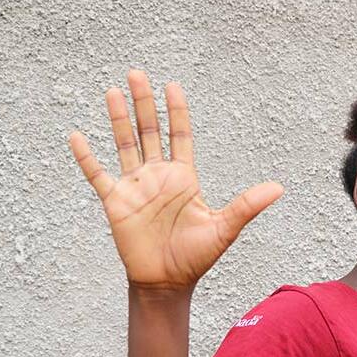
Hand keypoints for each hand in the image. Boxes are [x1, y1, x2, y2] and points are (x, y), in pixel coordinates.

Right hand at [68, 69, 283, 291]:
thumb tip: (280, 188)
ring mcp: (135, 187)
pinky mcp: (116, 202)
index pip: (180, 136)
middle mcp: (158, 177)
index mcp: (183, 178)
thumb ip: (247, 205)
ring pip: (125, 145)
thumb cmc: (196, 257)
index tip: (173, 86)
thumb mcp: (224, 228)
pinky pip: (98, 175)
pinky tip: (77, 136)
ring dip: (118, 119)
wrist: (167, 282)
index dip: (177, 111)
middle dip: (144, 103)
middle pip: (150, 132)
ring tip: (113, 91)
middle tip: (137, 74)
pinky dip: (87, 157)